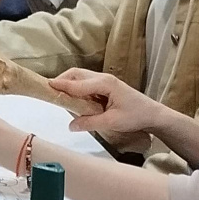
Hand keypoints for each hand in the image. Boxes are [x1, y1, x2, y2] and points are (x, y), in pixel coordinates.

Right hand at [50, 69, 168, 137]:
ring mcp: (104, 81)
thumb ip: (90, 122)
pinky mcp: (105, 87)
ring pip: (80, 78)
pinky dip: (76, 89)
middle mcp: (103, 78)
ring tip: (57, 95)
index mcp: (104, 84)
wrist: (153, 115)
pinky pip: (86, 85)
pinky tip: (72, 100)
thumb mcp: (111, 122)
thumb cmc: (136, 116)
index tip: (45, 86)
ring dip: (68, 84)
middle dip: (62, 80)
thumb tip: (71, 125)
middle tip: (48, 91)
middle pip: (76, 74)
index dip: (60, 85)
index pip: (77, 83)